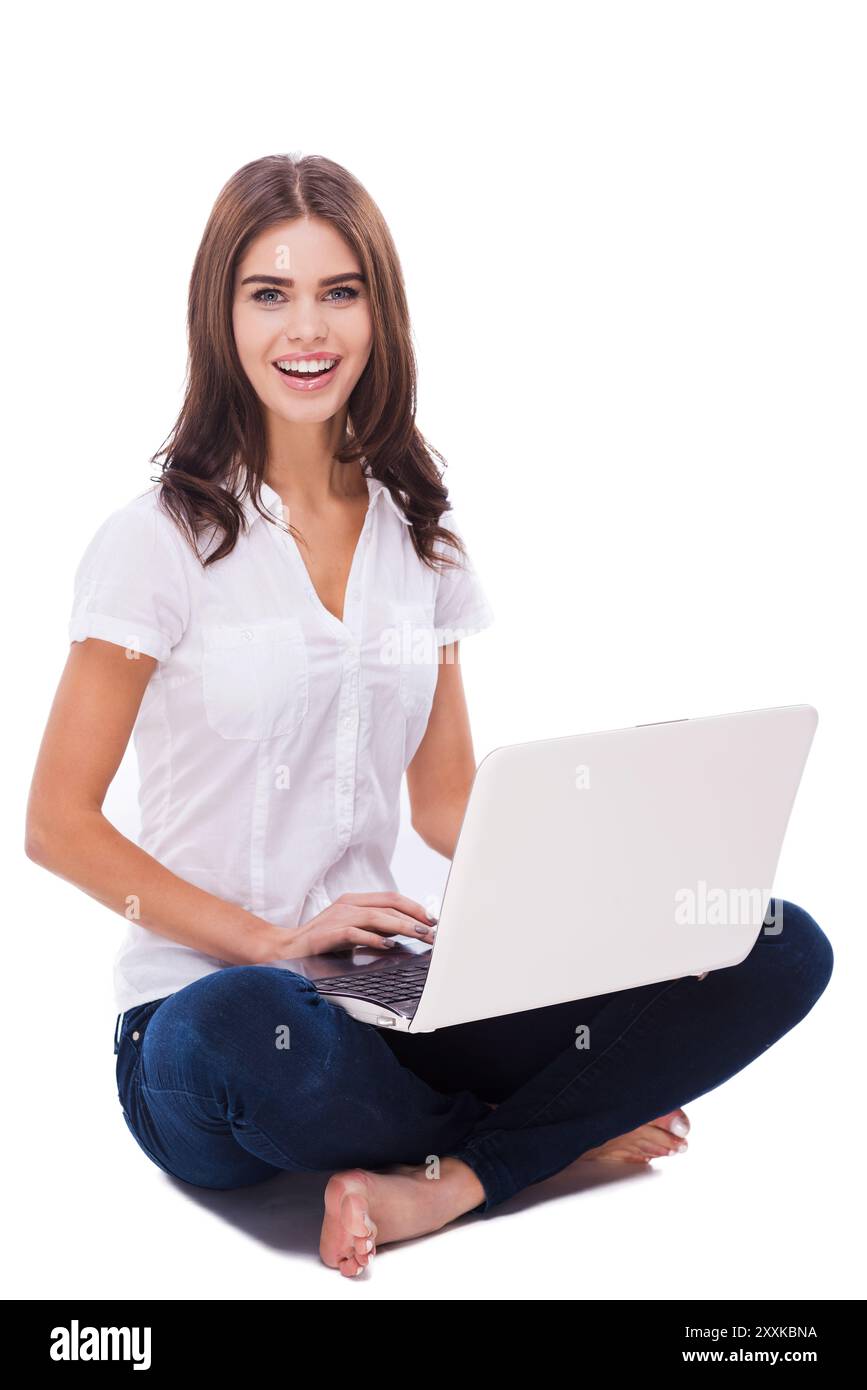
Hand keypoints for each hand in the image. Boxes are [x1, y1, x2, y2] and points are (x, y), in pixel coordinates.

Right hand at [261, 891, 437, 962]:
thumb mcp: (352, 930)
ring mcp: (338, 917)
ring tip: (419, 935)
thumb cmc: (323, 941)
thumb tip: (405, 931)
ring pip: (377, 916)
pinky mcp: (329, 933)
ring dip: (402, 926)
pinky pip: (356, 933)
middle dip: (415, 917)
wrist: (287, 949)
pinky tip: (389, 945)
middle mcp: (348, 904)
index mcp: (355, 900)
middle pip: (389, 905)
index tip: (432, 920)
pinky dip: (374, 938)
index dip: (414, 907)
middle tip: (433, 931)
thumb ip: (374, 928)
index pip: (391, 898)